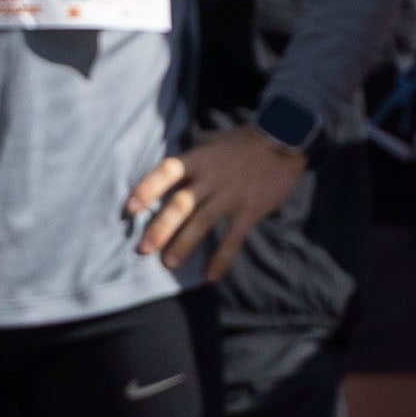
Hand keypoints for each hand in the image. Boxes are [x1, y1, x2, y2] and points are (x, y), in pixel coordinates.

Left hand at [127, 125, 307, 280]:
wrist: (285, 140)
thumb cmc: (247, 139)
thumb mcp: (215, 138)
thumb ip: (196, 146)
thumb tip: (181, 148)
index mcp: (198, 159)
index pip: (165, 172)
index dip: (146, 189)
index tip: (130, 208)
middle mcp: (210, 178)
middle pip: (179, 204)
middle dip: (160, 228)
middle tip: (143, 249)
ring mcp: (230, 195)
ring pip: (201, 222)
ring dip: (184, 245)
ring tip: (169, 264)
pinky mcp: (249, 210)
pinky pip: (232, 238)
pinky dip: (221, 258)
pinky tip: (210, 277)